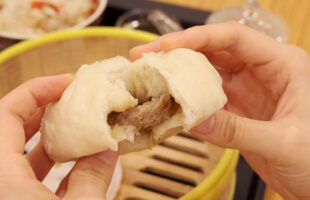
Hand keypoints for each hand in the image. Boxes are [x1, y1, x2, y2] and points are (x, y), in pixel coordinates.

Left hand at [0, 74, 117, 199]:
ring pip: (19, 152)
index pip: (5, 114)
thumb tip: (108, 149)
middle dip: (45, 109)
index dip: (35, 90)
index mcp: (1, 176)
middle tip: (74, 101)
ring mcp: (5, 192)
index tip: (66, 83)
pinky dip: (52, 164)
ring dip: (51, 137)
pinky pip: (27, 175)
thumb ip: (93, 176)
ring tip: (80, 129)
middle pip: (11, 128)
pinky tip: (78, 164)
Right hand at [130, 22, 309, 199]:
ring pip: (206, 75)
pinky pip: (207, 101)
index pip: (234, 38)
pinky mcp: (236, 112)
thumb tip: (196, 120)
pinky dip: (188, 103)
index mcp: (281, 65)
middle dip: (179, 52)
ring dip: (180, 76)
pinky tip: (171, 104)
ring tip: (153, 77)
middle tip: (148, 57)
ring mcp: (246, 92)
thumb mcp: (284, 142)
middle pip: (214, 52)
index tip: (168, 46)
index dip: (198, 38)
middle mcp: (260, 72)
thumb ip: (238, 131)